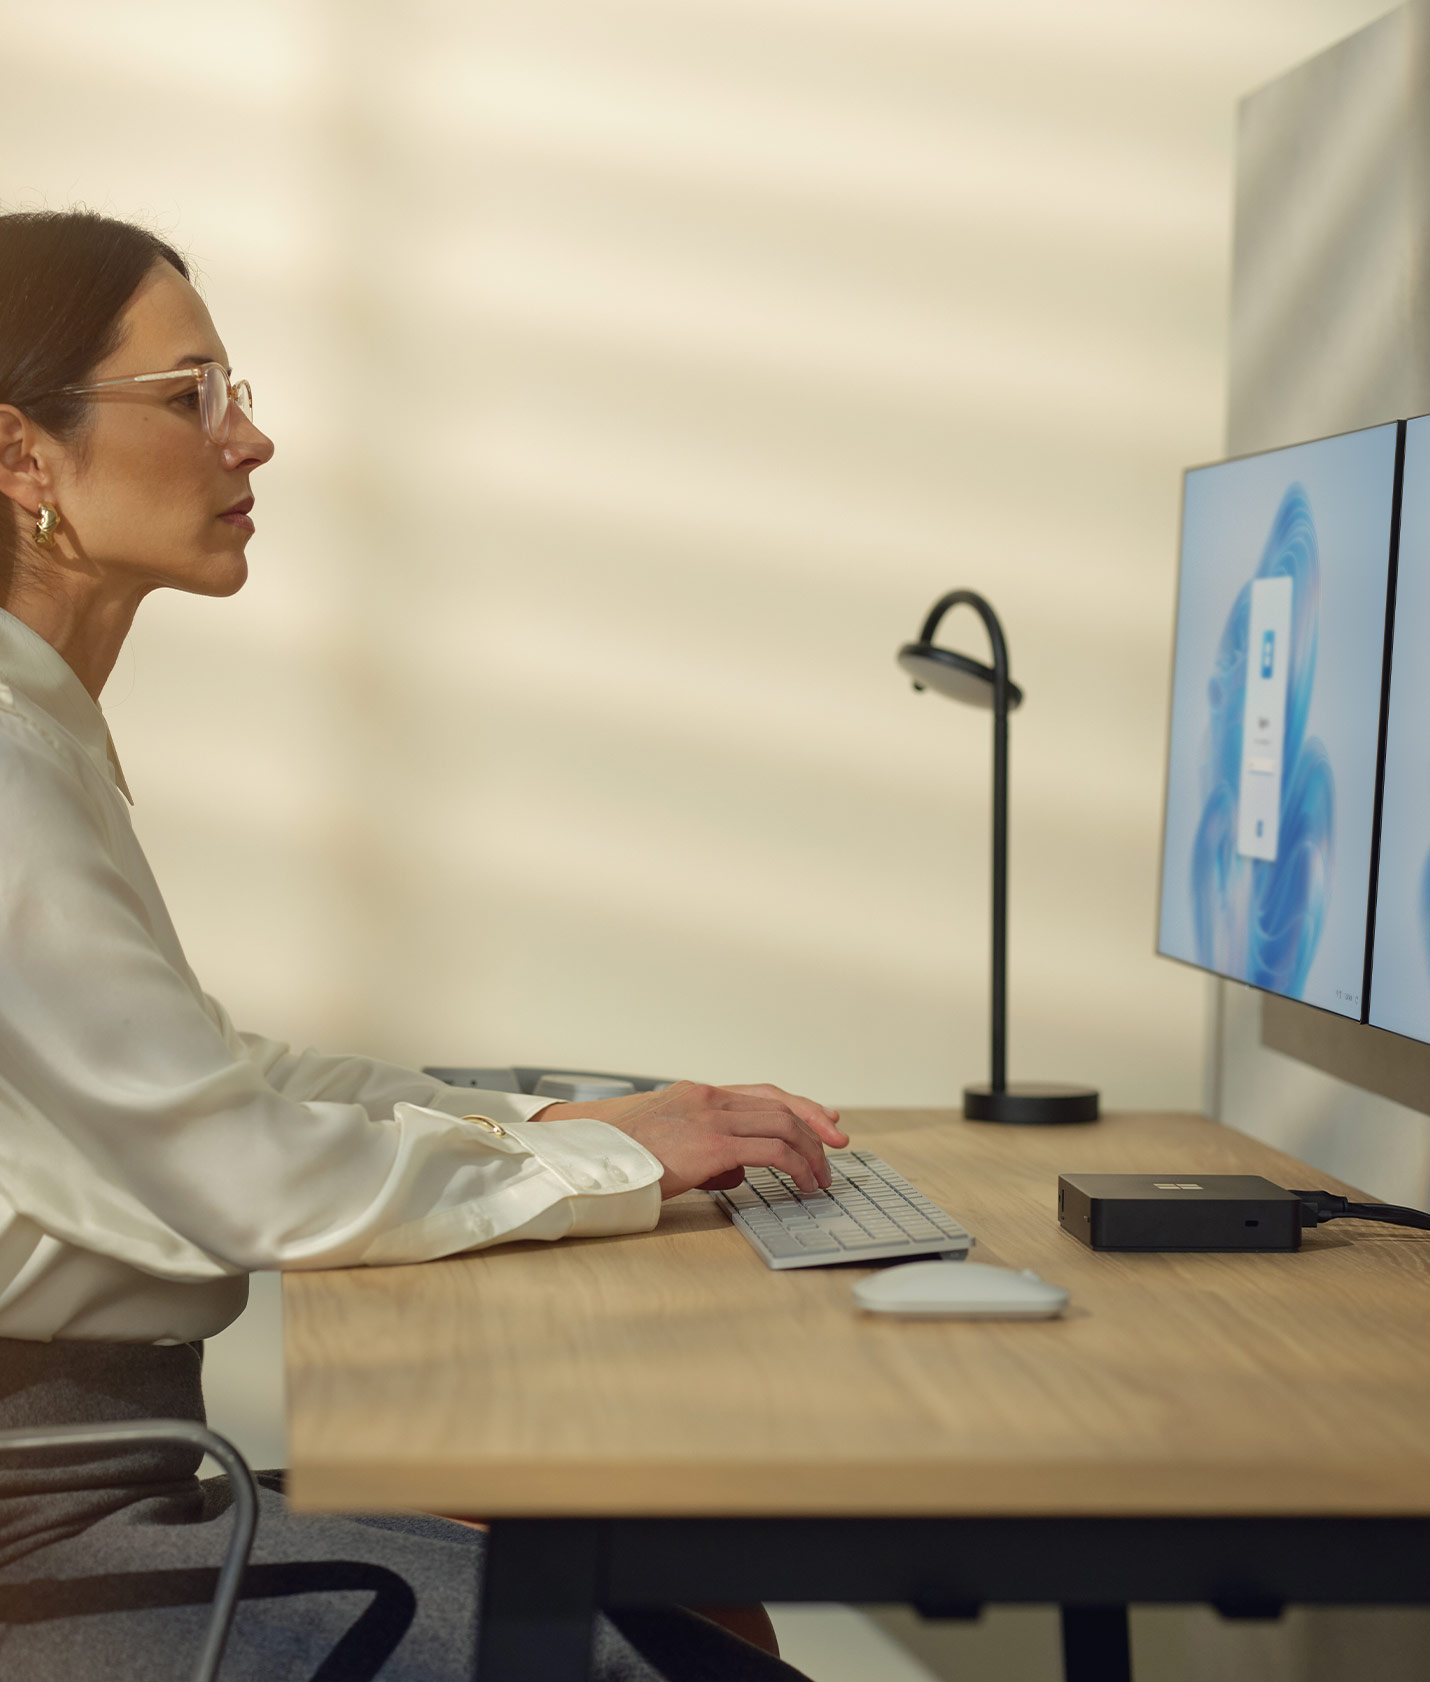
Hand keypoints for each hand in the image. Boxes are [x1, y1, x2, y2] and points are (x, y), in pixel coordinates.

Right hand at [534, 1080, 847, 1198]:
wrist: (586, 1156)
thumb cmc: (619, 1155)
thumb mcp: (667, 1142)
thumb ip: (706, 1150)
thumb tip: (739, 1172)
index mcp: (698, 1094)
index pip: (762, 1093)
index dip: (799, 1105)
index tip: (824, 1119)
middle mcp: (708, 1099)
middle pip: (779, 1106)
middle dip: (815, 1127)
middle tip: (836, 1149)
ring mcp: (710, 1119)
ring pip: (782, 1126)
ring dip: (810, 1153)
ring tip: (821, 1178)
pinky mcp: (711, 1146)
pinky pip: (772, 1152)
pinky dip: (797, 1166)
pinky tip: (804, 1183)